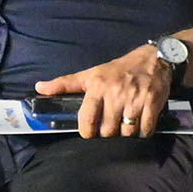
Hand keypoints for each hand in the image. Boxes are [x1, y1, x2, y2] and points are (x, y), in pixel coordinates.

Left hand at [34, 44, 171, 139]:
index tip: (90, 130)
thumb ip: (65, 84)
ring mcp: (136, 99)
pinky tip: (141, 121)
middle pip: (108, 130)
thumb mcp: (91, 74)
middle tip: (112, 123)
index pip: (87, 120)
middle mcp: (116, 93)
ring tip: (127, 121)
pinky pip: (145, 130)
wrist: (154, 58)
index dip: (87, 131)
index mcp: (98, 87)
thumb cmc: (118, 69)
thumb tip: (39, 87)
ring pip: (127, 132)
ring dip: (127, 132)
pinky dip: (143, 131)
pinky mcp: (153, 103)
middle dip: (109, 131)